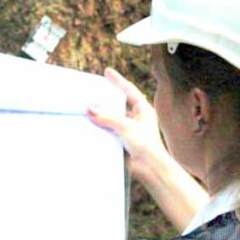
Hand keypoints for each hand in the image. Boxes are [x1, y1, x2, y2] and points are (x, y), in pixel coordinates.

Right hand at [87, 67, 167, 182]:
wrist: (150, 168)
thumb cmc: (146, 145)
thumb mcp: (125, 126)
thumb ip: (107, 116)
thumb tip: (90, 108)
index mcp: (144, 110)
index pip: (129, 90)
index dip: (118, 80)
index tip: (107, 72)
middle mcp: (138, 119)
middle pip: (120, 103)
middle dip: (108, 97)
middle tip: (96, 88)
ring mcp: (131, 130)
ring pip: (114, 117)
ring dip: (103, 114)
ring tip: (90, 107)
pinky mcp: (124, 141)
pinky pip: (110, 130)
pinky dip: (102, 127)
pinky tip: (92, 125)